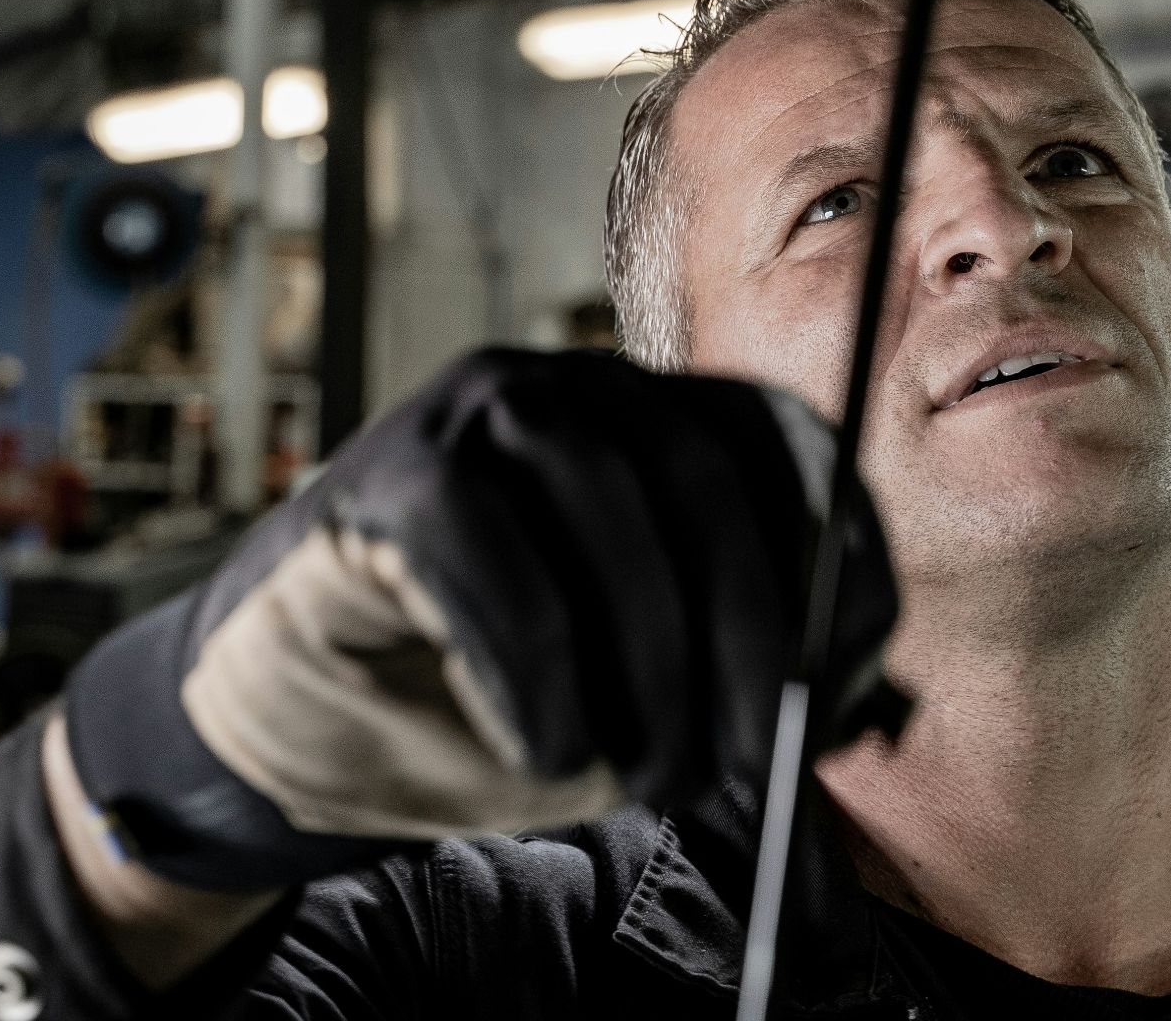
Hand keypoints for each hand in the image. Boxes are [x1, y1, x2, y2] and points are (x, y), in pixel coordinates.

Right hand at [62, 349, 903, 891]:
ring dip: (651, 661)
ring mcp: (480, 412)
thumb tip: (854, 706)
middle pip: (706, 474)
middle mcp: (586, 390)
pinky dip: (537, 669)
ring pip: (605, 500)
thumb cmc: (507, 706)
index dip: (840, 558)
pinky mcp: (391, 471)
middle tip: (758, 761)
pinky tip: (549, 752)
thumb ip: (754, 692)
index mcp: (670, 425)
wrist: (317, 728)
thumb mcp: (658, 708)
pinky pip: (490, 553)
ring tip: (654, 779)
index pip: (791, 450)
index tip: (851, 677)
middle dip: (752, 632)